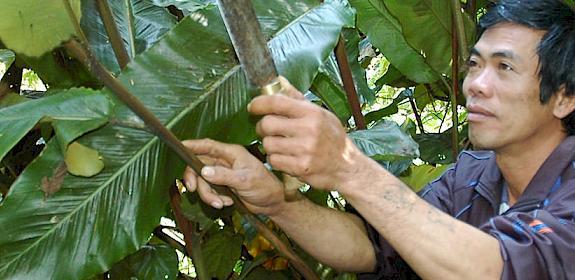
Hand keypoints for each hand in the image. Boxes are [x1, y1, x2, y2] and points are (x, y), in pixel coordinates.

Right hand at [182, 139, 284, 215]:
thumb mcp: (245, 181)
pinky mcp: (222, 186)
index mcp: (231, 153)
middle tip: (194, 190)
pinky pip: (209, 191)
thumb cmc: (265, 187)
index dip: (192, 145)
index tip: (179, 147)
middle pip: (199, 165)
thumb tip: (204, 171)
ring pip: (202, 181)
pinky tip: (227, 203)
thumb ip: (224, 176)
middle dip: (196, 180)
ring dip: (208, 194)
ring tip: (220, 202)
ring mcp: (222, 174)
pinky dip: (214, 199)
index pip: (208, 146)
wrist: (272, 203)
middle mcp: (225, 161)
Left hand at [248, 77, 363, 190]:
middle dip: (262, 128)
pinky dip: (276, 160)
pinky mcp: (300, 167)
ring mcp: (305, 150)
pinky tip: (286, 158)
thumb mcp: (321, 115)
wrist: (348, 168)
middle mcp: (309, 129)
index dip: (259, 103)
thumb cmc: (333, 139)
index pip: (277, 102)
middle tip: (267, 131)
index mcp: (312, 113)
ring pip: (268, 144)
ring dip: (269, 146)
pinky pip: (274, 160)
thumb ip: (298, 99)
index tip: (253, 107)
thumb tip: (280, 81)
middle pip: (267, 124)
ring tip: (280, 146)